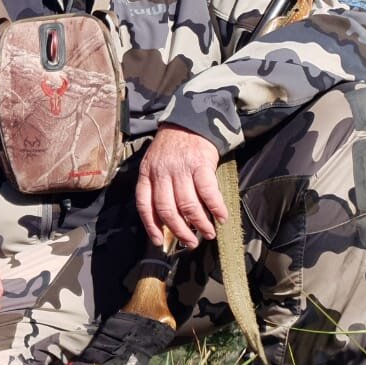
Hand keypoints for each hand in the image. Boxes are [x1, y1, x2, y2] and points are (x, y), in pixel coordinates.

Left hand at [135, 125, 226, 248]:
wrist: (189, 121)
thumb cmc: (172, 147)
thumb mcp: (155, 164)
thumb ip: (157, 187)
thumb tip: (169, 219)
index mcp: (147, 174)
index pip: (144, 205)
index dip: (151, 226)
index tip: (159, 242)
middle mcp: (161, 173)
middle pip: (167, 210)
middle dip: (179, 231)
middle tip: (190, 243)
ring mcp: (181, 169)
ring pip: (188, 205)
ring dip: (199, 224)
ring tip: (208, 233)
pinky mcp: (201, 164)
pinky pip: (208, 192)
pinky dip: (216, 208)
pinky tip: (221, 217)